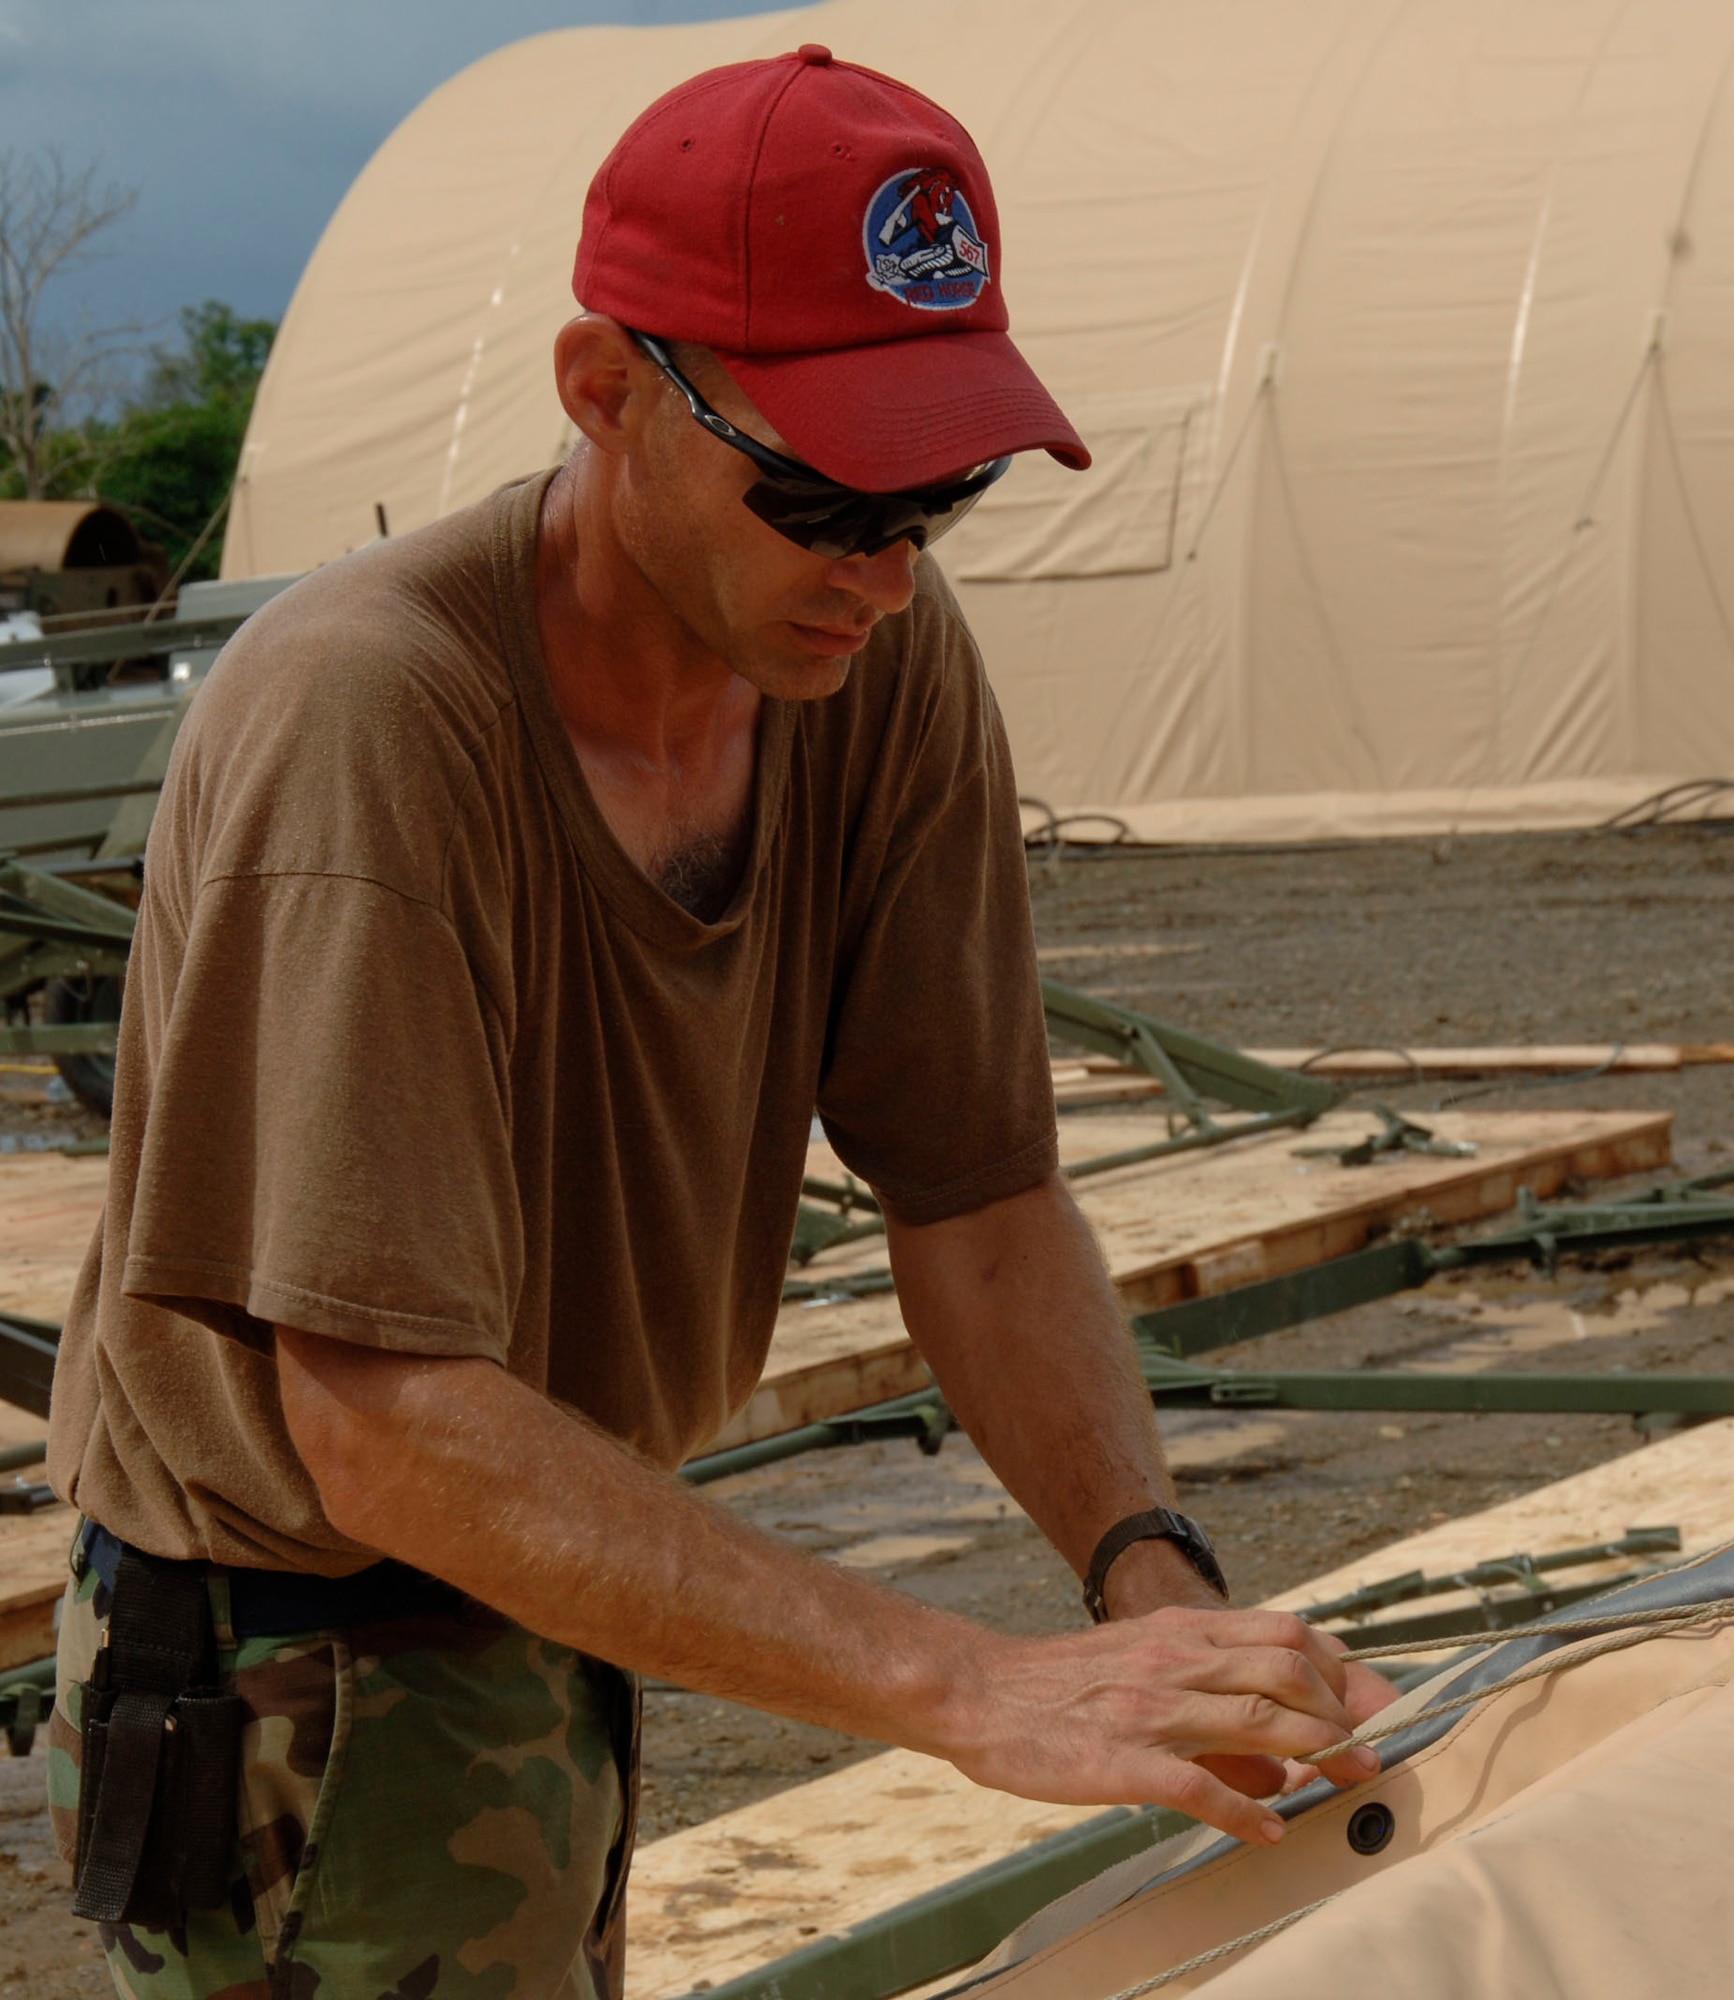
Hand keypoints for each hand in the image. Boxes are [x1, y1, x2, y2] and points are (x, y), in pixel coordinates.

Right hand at [938, 1606, 1383, 1846]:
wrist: (979, 1690)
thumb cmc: (1061, 1682)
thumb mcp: (1139, 1658)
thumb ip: (1205, 1686)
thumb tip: (1276, 1747)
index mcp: (1178, 1632)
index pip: (1285, 1633)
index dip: (1341, 1666)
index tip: (1375, 1702)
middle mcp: (1173, 1662)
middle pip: (1287, 1672)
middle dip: (1343, 1713)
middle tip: (1370, 1751)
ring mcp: (1150, 1710)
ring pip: (1258, 1721)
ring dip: (1317, 1754)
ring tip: (1348, 1782)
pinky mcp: (1123, 1761)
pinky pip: (1200, 1787)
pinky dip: (1245, 1812)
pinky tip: (1268, 1833)